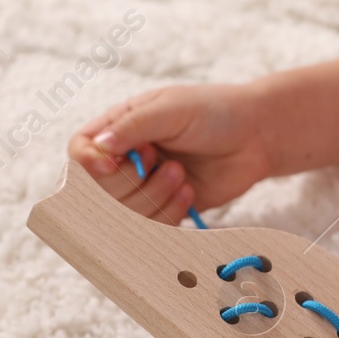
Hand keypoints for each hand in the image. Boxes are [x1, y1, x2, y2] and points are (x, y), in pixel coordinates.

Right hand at [67, 83, 275, 224]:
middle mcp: (125, 160)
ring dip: (154, 198)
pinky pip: (151, 229)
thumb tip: (96, 148)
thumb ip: (132, 126)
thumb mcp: (171, 108)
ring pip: (123, 215)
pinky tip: (189, 192)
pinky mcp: (165, 209)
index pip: (80, 152)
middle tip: (165, 161)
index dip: (89, 165)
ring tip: (181, 175)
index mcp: (118, 128)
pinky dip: (169, 215)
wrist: (258, 136)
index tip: (115, 164)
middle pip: (97, 191)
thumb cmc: (214, 111)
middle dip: (132, 182)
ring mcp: (144, 187)